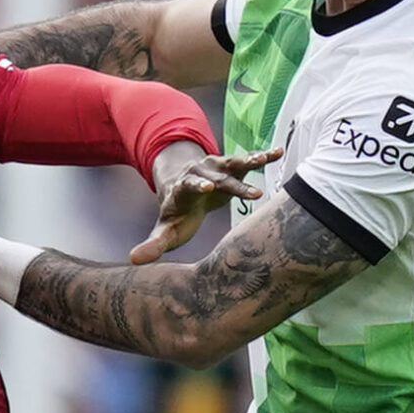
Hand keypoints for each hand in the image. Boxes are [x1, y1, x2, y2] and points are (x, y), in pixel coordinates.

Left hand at [130, 145, 280, 263]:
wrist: (183, 190)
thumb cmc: (176, 216)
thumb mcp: (165, 231)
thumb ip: (153, 244)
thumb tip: (134, 260)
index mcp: (182, 189)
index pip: (189, 185)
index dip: (197, 186)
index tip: (207, 188)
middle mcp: (200, 174)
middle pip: (217, 178)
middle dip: (233, 183)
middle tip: (253, 193)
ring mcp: (216, 167)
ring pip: (233, 163)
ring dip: (250, 161)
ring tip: (267, 159)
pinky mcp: (230, 166)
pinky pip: (247, 160)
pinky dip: (263, 156)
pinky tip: (279, 152)